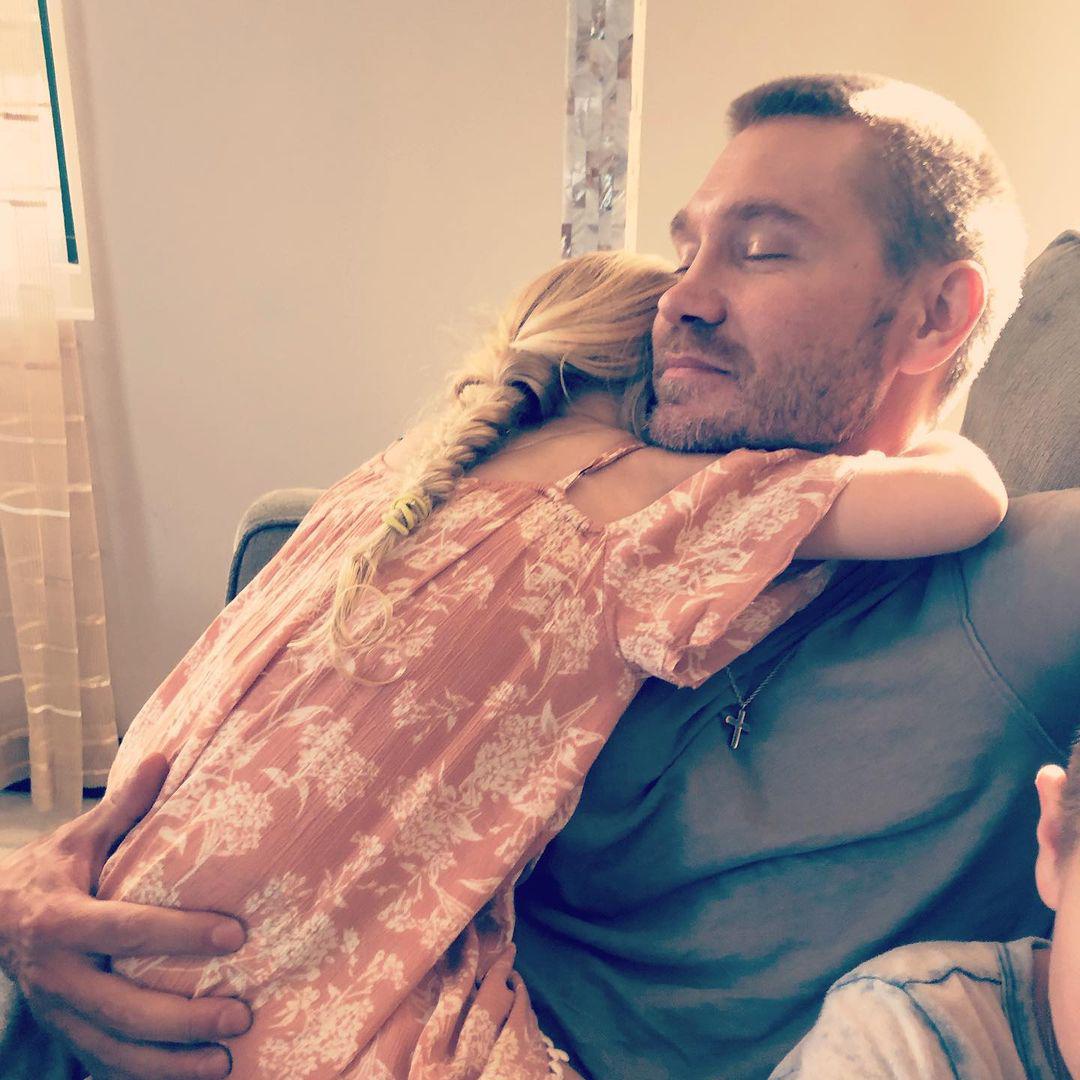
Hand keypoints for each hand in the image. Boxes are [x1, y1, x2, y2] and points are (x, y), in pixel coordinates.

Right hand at [0, 753, 251, 1078]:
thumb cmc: (47, 872)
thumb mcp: (79, 838)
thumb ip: (124, 807)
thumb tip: (164, 757)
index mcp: (63, 920)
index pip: (129, 929)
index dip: (181, 934)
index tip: (236, 935)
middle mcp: (59, 974)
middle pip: (125, 1006)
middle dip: (184, 1018)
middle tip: (241, 1014)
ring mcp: (59, 1011)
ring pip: (114, 1048)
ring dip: (171, 1062)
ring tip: (226, 1063)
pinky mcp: (65, 1031)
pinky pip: (104, 1062)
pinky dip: (146, 1076)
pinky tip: (191, 1078)